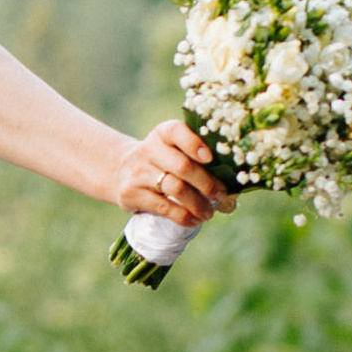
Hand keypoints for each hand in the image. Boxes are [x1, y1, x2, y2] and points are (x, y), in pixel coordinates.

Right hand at [113, 119, 234, 225]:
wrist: (120, 170)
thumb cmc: (161, 160)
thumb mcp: (172, 148)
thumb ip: (195, 155)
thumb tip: (232, 179)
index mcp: (162, 133)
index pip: (177, 132)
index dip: (194, 144)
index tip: (210, 158)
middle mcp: (148, 150)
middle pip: (182, 166)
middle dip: (207, 184)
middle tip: (220, 195)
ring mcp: (138, 173)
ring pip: (175, 189)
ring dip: (198, 204)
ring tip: (209, 213)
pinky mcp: (131, 194)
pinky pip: (164, 208)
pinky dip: (183, 216)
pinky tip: (194, 220)